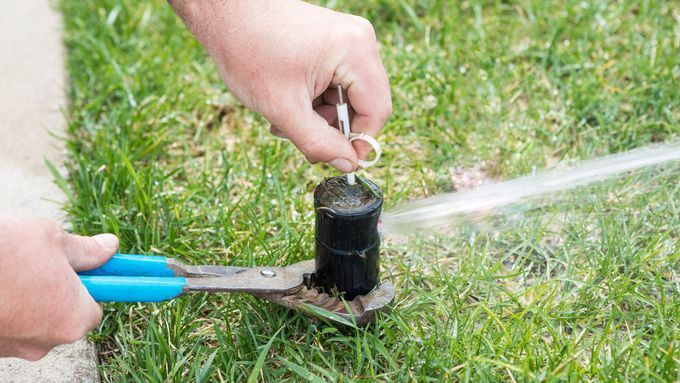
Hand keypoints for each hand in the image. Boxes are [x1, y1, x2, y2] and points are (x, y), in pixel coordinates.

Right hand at [0, 216, 117, 359]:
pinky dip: (4, 307)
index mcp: (72, 319)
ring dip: (27, 299)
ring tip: (10, 271)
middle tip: (41, 264)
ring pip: (31, 322)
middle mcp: (45, 343)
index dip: (90, 287)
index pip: (94, 309)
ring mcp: (12, 349)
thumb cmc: (6, 251)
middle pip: (62, 318)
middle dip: (56, 293)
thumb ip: (87, 250)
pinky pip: (5, 325)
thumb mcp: (54, 241)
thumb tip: (110, 247)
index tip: (86, 273)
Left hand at [169, 0, 391, 171]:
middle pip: (363, 103)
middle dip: (332, 128)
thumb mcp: (282, 107)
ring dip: (319, 117)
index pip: (376, 110)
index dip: (360, 141)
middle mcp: (360, 41)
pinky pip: (336, 82)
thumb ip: (317, 142)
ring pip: (347, 96)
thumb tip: (347, 165)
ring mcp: (348, 39)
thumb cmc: (248, 50)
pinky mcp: (334, 41)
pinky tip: (288, 102)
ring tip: (283, 119)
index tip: (337, 160)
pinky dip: (315, 100)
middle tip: (298, 138)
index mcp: (355, 51)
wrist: (225, 12)